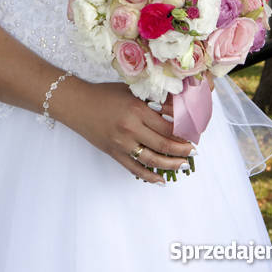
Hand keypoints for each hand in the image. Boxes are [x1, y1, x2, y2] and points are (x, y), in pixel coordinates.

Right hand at [59, 80, 193, 183]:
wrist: (78, 104)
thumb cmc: (105, 94)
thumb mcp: (130, 91)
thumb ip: (151, 100)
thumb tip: (176, 108)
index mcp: (136, 110)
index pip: (167, 126)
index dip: (183, 132)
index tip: (193, 133)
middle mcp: (131, 128)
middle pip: (163, 145)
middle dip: (182, 150)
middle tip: (194, 151)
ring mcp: (122, 144)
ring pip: (152, 160)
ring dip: (171, 164)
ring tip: (183, 164)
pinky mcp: (114, 153)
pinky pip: (135, 169)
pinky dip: (150, 176)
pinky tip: (161, 179)